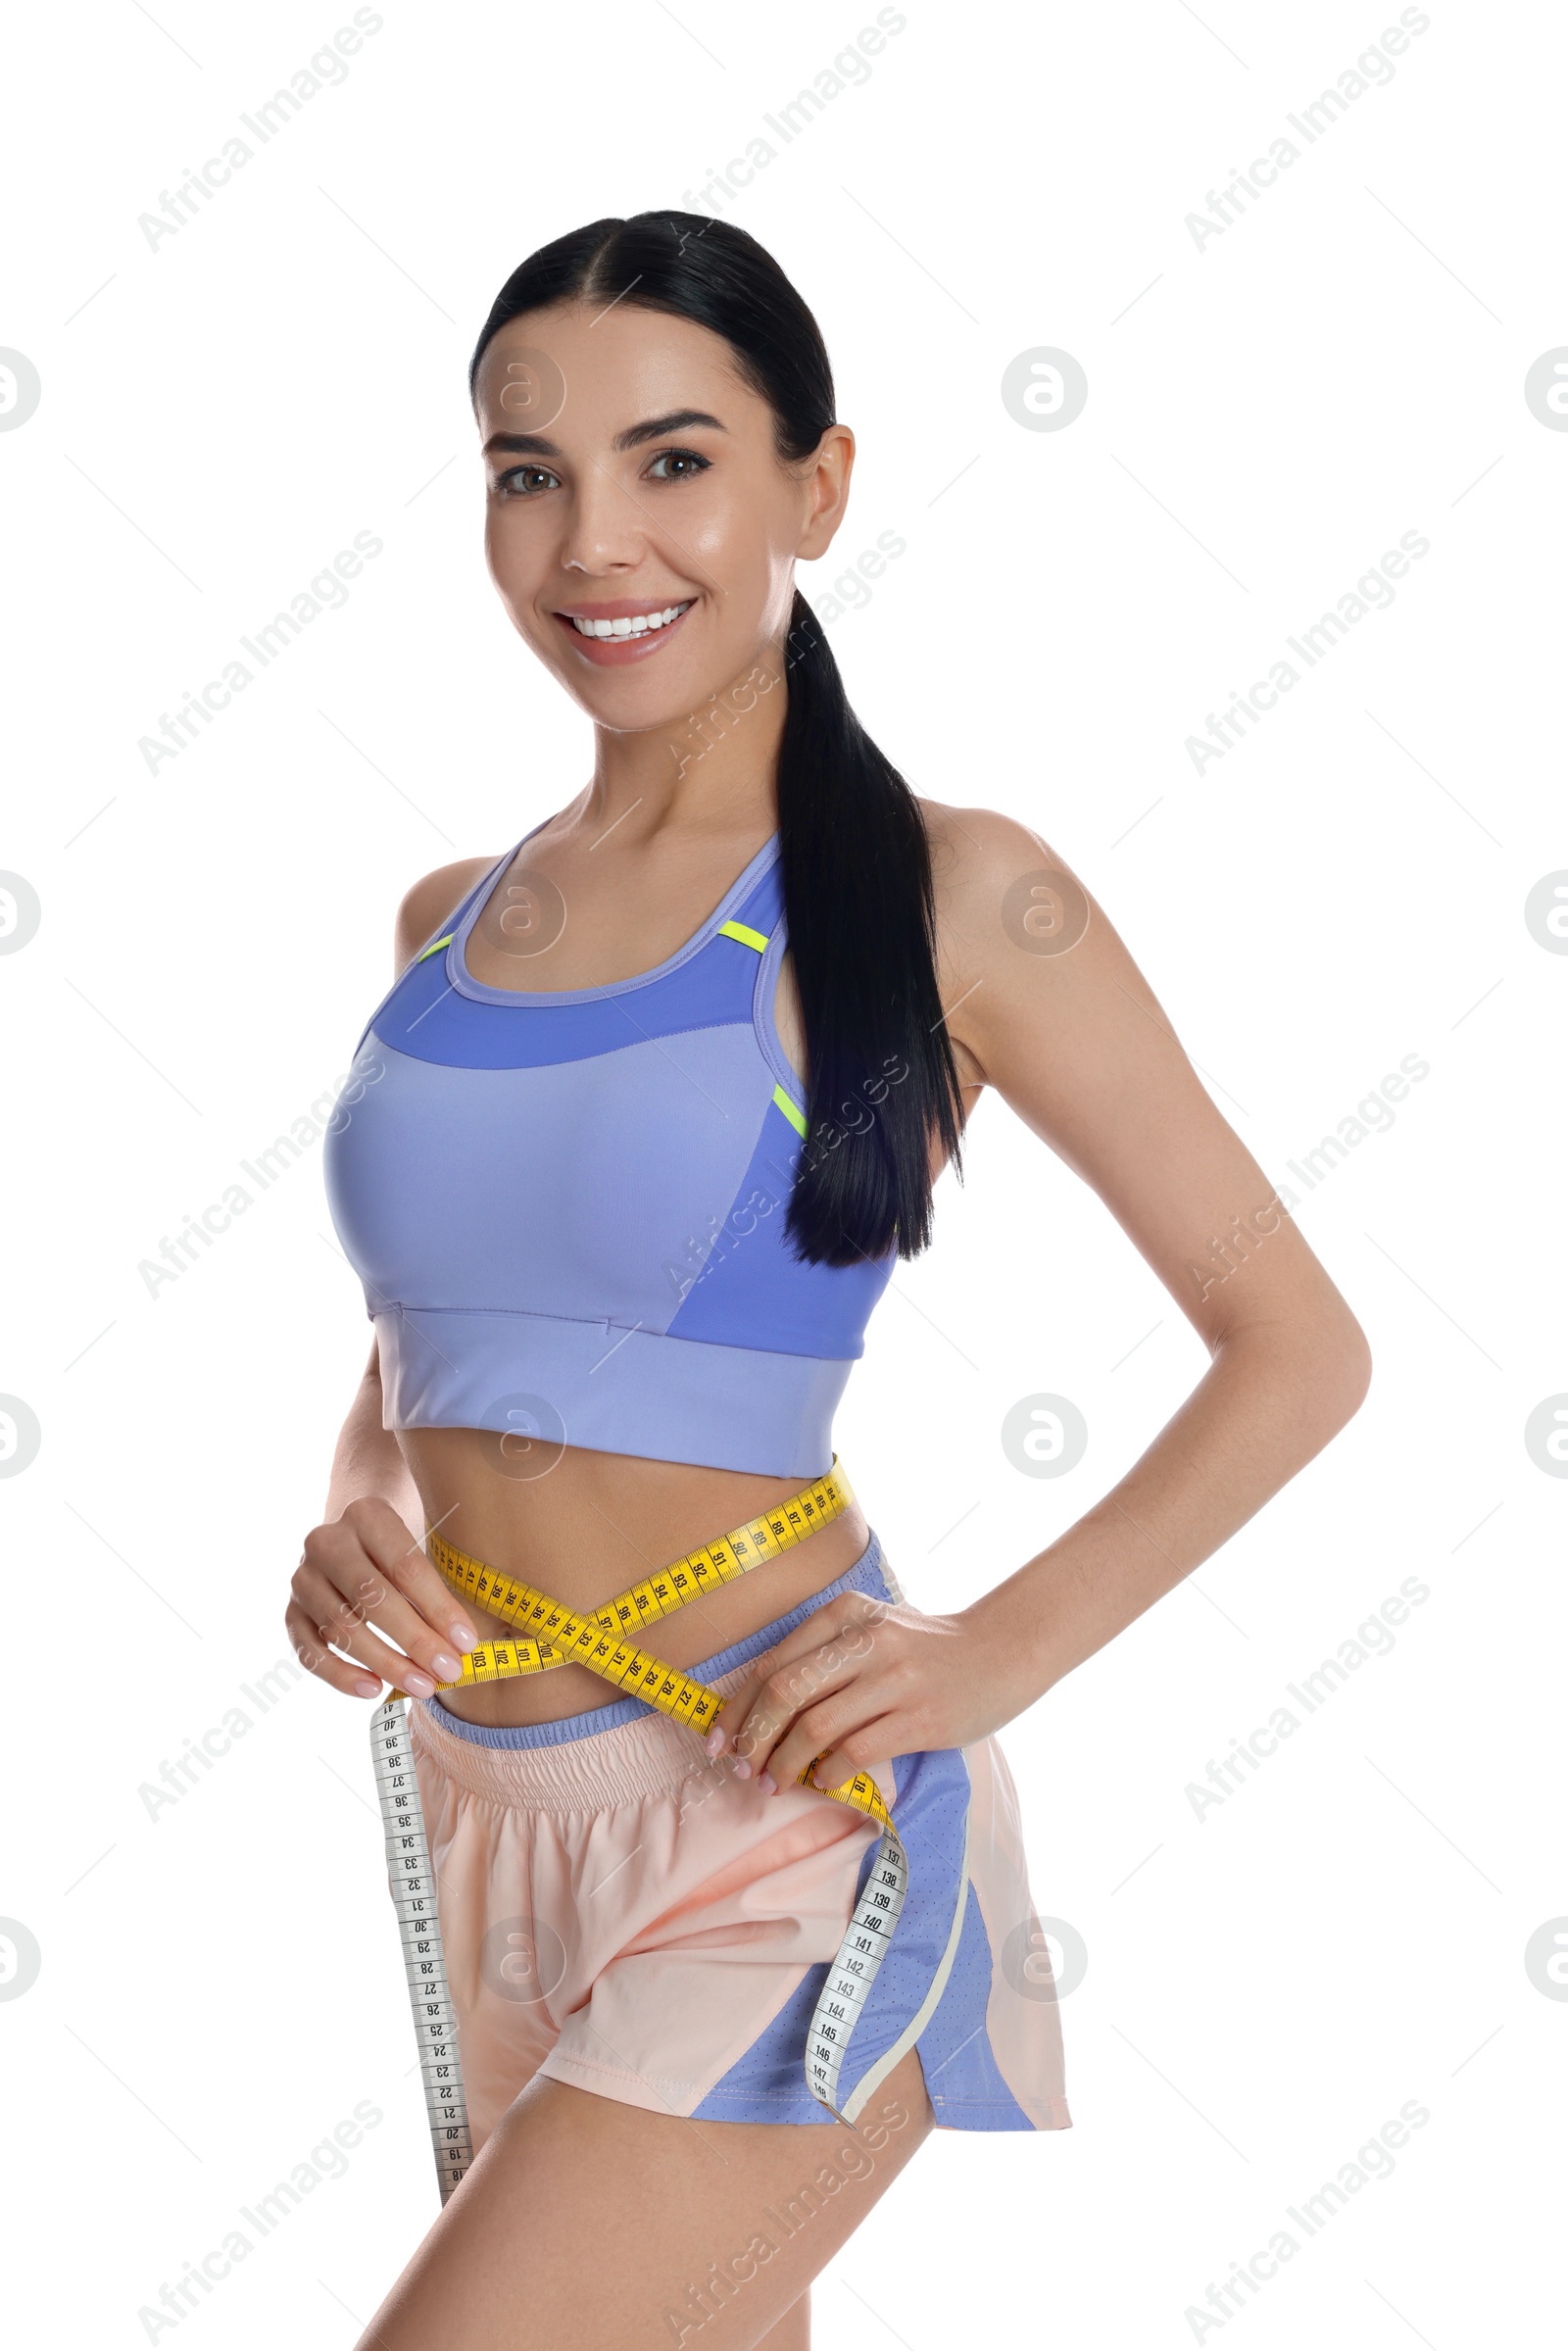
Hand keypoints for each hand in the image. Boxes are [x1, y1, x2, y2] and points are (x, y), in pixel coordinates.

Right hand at [285, 1496, 478, 1699]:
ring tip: (422, 1686)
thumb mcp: (419, 1547)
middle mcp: (326, 1543)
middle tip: (448, 1671)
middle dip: (416, 1640)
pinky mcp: (290, 1612)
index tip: (466, 1644)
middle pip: (373, 1598)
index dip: (439, 1609)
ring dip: (386, 1663)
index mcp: (366, 1515)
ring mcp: (303, 1578)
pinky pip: (310, 1652)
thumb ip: (437, 1589)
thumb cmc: (397, 1550)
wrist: (349, 1538)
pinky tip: (373, 1689)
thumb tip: (462, 1646)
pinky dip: (340, 1676)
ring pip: (342, 1629)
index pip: (407, 1567)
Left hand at [704, 1587, 1006, 1795]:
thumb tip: (760, 1709)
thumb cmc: (926, 1648)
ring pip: (814, 1728)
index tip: (720, 1741)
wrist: (1002, 1651)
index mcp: (845, 1614)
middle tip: (742, 1770)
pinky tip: (824, 1782)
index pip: (772, 1664)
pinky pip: (855, 1753)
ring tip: (776, 1785)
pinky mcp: (919, 1719)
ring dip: (785, 1765)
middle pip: (783, 1693)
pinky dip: (829, 1775)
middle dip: (753, 1739)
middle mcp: (866, 1641)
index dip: (738, 1709)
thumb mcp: (873, 1629)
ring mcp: (893, 1680)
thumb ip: (824, 1655)